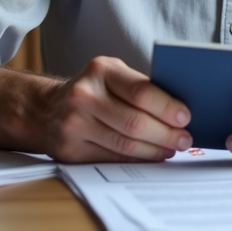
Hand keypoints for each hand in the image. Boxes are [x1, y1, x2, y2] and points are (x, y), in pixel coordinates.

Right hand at [36, 56, 192, 162]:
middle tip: (185, 139)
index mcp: (100, 70)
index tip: (186, 117)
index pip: (141, 91)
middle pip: (135, 123)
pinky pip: (112, 159)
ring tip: (172, 149)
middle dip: (166, 134)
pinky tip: (151, 156)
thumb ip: (141, 87)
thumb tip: (180, 112)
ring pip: (125, 145)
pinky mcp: (70, 150)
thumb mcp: (112, 74)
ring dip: (155, 150)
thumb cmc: (93, 89)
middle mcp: (83, 95)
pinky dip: (137, 160)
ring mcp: (73, 124)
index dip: (167, 107)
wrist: (45, 109)